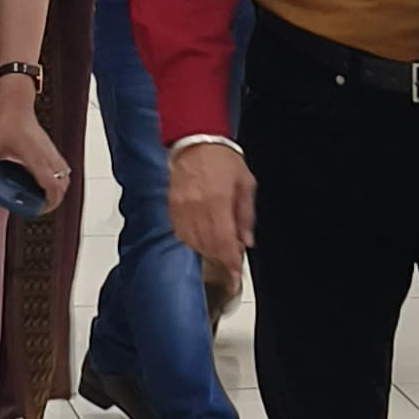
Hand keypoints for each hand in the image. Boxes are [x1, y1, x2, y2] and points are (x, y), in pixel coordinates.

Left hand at [0, 80, 69, 216]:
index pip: (51, 185)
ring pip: (66, 176)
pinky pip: (62, 168)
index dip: (49, 202)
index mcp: (34, 159)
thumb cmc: (5, 124)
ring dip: (58, 189)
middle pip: (63, 184)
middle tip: (41, 207)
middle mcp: (48, 156)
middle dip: (56, 200)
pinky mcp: (52, 148)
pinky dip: (58, 178)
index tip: (39, 210)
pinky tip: (43, 181)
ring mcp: (52, 151)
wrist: (16, 105)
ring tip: (43, 196)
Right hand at [167, 140, 254, 291]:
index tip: (235, 277)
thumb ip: (246, 215)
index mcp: (218, 201)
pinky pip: (180, 233)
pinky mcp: (171, 207)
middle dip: (221, 258)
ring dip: (207, 251)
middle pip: (208, 247)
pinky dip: (192, 241)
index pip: (224, 243)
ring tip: (218, 249)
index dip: (230, 264)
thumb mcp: (246, 183)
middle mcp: (197, 207)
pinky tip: (201, 239)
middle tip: (231, 261)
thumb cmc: (221, 158)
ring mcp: (181, 208)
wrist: (195, 140)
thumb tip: (247, 241)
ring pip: (193, 243)